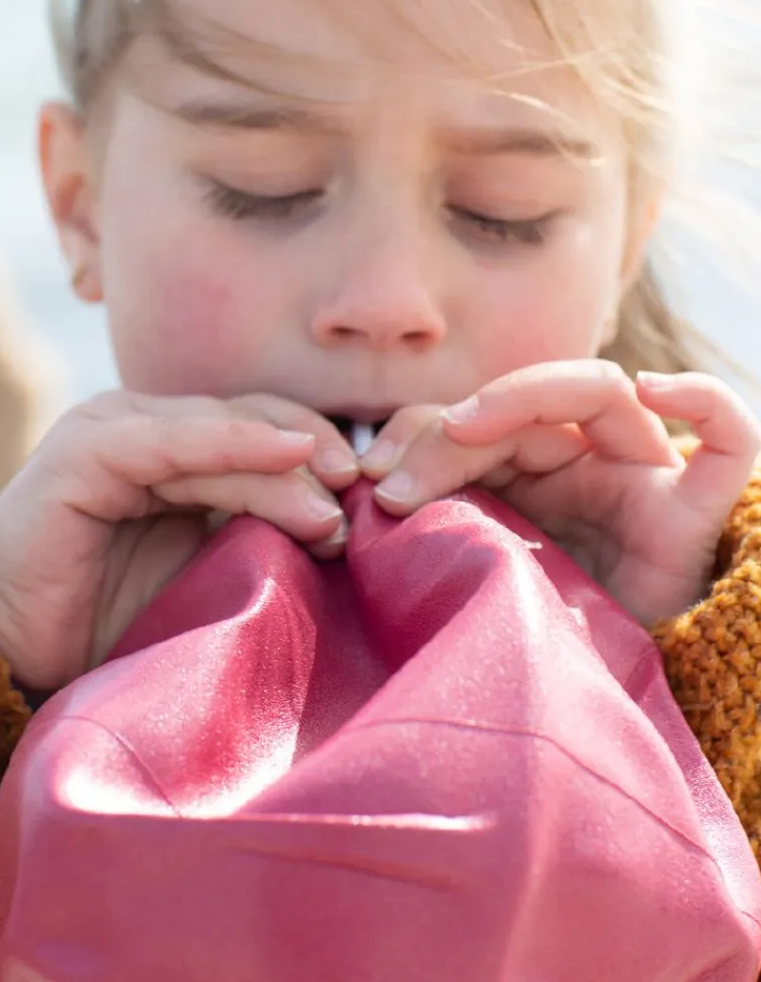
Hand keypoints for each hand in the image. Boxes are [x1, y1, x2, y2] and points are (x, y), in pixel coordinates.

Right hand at [0, 392, 357, 688]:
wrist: (15, 661)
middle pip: (254, 422)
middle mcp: (150, 430)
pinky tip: (287, 454)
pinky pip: (170, 440)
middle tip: (364, 496)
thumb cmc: (114, 628)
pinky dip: (230, 444)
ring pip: (222, 431)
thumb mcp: (207, 574)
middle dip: (316, 455)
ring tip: (334, 503)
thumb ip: (260, 539)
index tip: (374, 496)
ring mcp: (115, 431)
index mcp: (178, 453)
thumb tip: (348, 531)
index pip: (267, 434)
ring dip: (285, 462)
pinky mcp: (86, 450)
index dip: (322, 455)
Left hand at [360, 361, 760, 625]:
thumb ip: (434, 520)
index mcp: (526, 476)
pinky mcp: (691, 514)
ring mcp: (637, 480)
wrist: (591, 706)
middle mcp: (582, 465)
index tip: (370, 480)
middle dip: (447, 434)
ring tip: (464, 428)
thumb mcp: (466, 569)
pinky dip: (701, 399)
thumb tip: (374, 492)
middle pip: (521, 408)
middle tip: (395, 488)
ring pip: (597, 393)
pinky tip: (654, 389)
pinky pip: (730, 437)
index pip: (472, 422)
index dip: (416, 434)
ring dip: (519, 398)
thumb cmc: (523, 634)